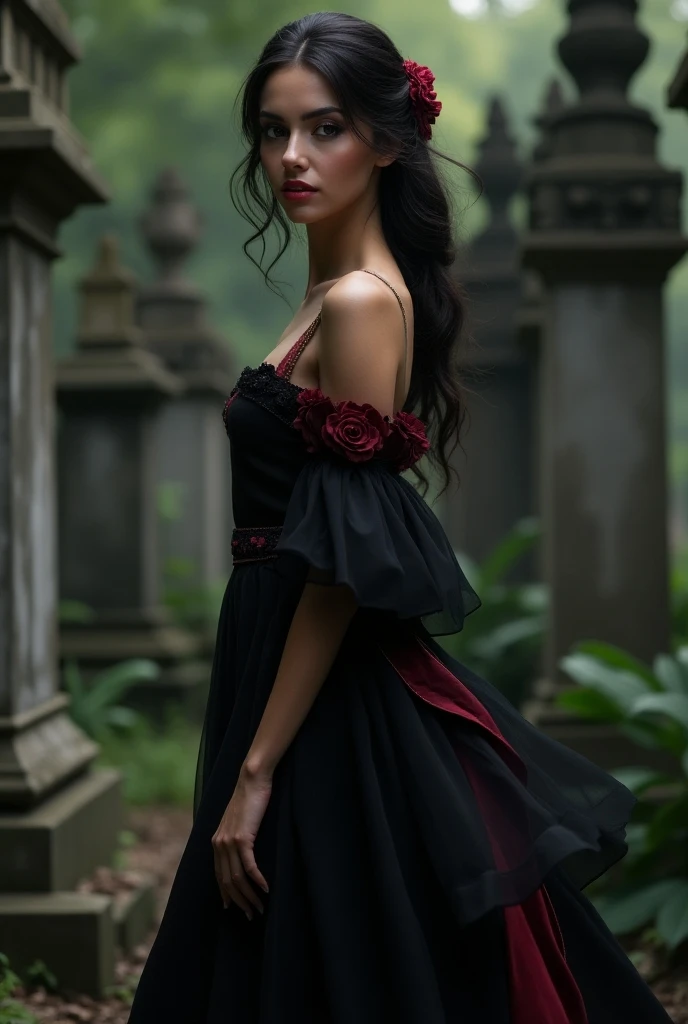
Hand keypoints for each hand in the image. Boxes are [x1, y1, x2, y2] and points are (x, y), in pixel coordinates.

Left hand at [212, 763, 271, 918]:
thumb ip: (236, 837)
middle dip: (240, 902)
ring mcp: (229, 842)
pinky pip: (249, 866)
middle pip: (227, 882)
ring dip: (250, 896)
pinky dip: (257, 880)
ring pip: (237, 878)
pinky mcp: (242, 837)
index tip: (235, 908)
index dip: (227, 894)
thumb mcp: (238, 821)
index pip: (219, 876)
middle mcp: (219, 844)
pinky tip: (266, 889)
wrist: (252, 780)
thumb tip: (242, 851)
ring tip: (261, 907)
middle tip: (252, 914)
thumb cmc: (249, 799)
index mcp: (216, 842)